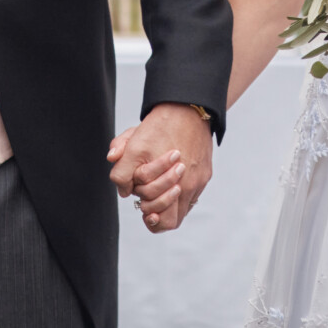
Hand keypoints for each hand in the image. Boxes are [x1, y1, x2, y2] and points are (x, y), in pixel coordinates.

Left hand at [108, 103, 213, 231]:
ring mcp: (199, 181)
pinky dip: (181, 193)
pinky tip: (171, 179)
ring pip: (183, 208)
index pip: (161, 219)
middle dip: (157, 211)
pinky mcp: (206, 174)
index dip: (149, 217)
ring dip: (170, 202)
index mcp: (170, 182)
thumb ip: (121, 171)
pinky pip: (193, 195)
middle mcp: (188, 185)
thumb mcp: (133, 144)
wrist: (187, 107)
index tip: (143, 206)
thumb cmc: (160, 126)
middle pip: (172, 220)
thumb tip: (123, 191)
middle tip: (147, 198)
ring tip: (158, 189)